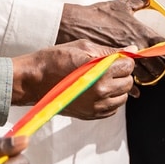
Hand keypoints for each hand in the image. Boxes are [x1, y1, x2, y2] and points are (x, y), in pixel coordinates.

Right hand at [12, 39, 133, 117]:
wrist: (32, 81)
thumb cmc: (55, 59)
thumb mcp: (83, 48)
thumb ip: (110, 51)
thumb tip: (131, 50)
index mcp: (100, 73)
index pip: (128, 66)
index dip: (123, 60)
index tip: (114, 58)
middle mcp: (100, 92)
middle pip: (128, 83)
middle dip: (122, 73)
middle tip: (108, 67)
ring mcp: (95, 106)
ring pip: (122, 98)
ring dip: (117, 87)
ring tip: (102, 79)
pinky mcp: (89, 115)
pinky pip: (112, 109)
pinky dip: (110, 101)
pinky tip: (98, 91)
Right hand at [57, 0, 164, 83]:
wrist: (71, 26)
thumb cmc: (97, 14)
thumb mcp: (121, 4)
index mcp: (139, 33)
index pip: (163, 47)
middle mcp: (133, 50)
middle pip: (156, 66)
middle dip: (160, 67)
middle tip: (160, 65)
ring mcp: (123, 61)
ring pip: (143, 77)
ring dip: (146, 77)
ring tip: (146, 74)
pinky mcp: (111, 70)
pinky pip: (125, 87)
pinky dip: (131, 89)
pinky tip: (134, 89)